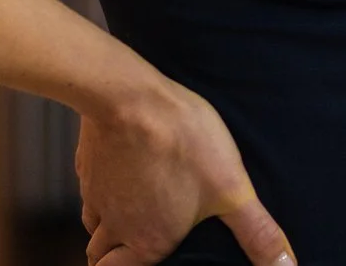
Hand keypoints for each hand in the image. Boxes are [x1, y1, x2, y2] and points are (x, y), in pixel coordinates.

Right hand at [75, 81, 294, 265]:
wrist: (132, 96)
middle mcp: (115, 224)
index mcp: (147, 242)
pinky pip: (88, 186)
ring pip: (92, 222)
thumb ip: (256, 232)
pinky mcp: (88, 162)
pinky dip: (100, 189)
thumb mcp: (232, 188)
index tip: (137, 263)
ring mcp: (96, 192)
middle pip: (98, 255)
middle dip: (113, 256)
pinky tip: (121, 173)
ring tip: (130, 213)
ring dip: (106, 225)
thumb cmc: (183, 142)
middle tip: (131, 247)